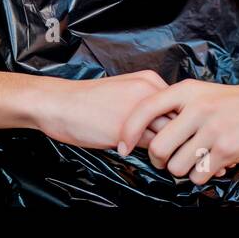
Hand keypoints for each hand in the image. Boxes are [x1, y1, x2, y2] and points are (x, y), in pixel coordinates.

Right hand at [36, 70, 173, 149]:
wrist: (58, 103)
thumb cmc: (87, 100)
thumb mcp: (123, 91)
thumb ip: (146, 103)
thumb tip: (168, 125)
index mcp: (149, 80)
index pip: (180, 104)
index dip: (180, 122)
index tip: (175, 134)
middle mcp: (148, 92)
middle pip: (180, 119)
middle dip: (178, 136)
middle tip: (172, 150)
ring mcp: (139, 110)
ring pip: (168, 135)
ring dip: (166, 148)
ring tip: (160, 157)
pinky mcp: (126, 131)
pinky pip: (151, 148)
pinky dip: (152, 156)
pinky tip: (143, 156)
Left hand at [117, 76, 238, 185]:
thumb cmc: (231, 102)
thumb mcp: (201, 92)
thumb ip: (175, 106)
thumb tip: (145, 130)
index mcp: (186, 90)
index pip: (145, 110)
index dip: (128, 131)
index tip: (122, 147)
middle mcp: (197, 108)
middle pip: (158, 147)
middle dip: (158, 160)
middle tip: (166, 160)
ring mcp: (212, 129)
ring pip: (177, 166)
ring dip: (181, 170)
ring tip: (193, 160)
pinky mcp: (226, 149)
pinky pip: (198, 175)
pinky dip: (200, 175)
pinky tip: (208, 165)